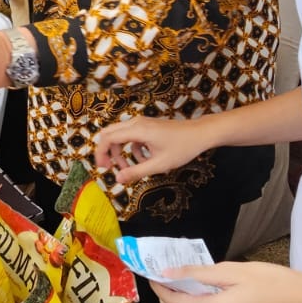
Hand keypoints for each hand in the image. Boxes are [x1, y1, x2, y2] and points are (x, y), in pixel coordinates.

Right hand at [92, 115, 208, 183]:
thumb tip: (118, 179)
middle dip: (107, 152)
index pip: (108, 138)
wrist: (200, 134)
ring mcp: (142, 123)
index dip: (101, 154)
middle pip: (110, 134)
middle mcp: (136, 123)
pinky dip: (133, 150)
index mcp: (137, 130)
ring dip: (121, 153)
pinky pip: (131, 137)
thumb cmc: (182, 148)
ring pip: (120, 136)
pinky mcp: (147, 126)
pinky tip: (145, 161)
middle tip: (110, 168)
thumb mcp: (159, 164)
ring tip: (130, 169)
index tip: (104, 169)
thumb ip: (136, 172)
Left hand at [155, 262, 301, 302]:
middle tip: (164, 279)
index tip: (153, 273)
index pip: (175, 302)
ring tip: (184, 284)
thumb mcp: (236, 270)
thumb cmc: (277, 283)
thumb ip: (199, 273)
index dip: (161, 287)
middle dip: (166, 300)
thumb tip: (170, 272)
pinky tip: (206, 295)